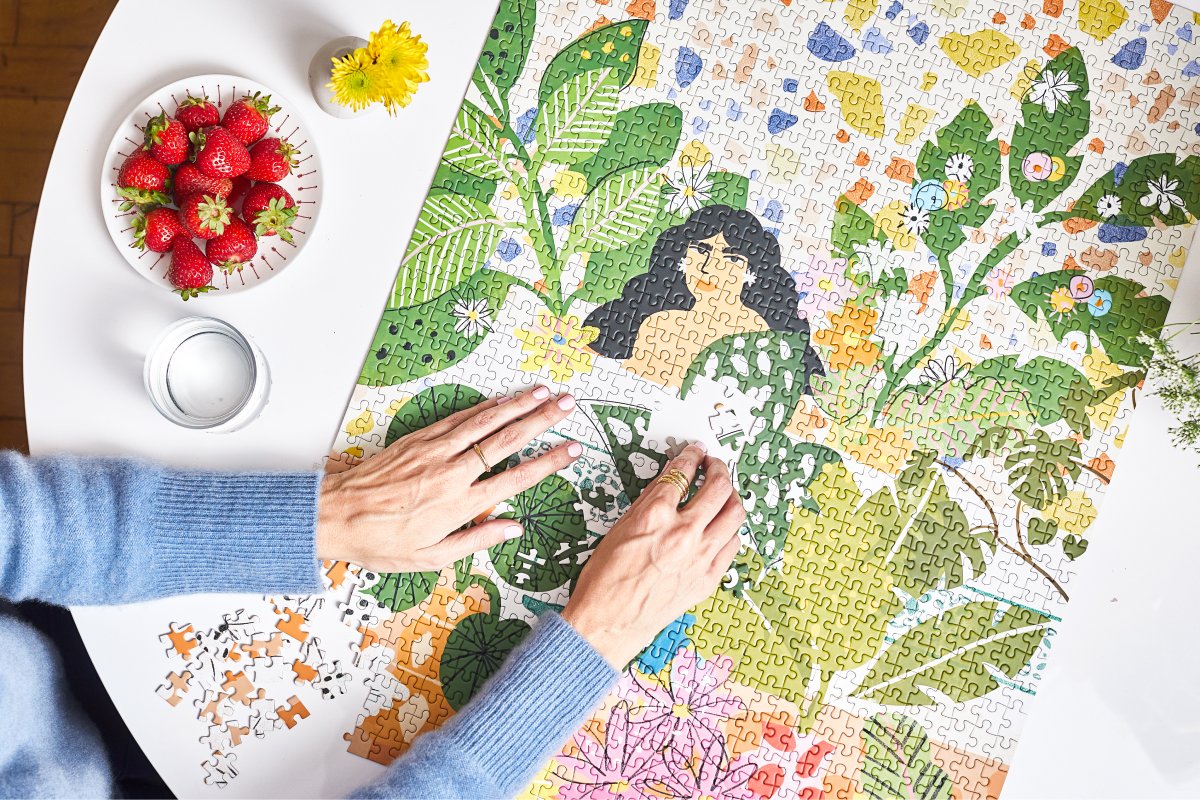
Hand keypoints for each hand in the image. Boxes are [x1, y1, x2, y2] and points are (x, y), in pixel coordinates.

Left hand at [316, 386, 580, 571]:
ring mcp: (435, 451)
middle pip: (507, 440)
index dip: (548, 462)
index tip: (571, 449)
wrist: (334, 514)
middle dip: (542, 420)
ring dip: (518, 405)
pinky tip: (502, 399)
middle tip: (568, 405)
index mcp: (459, 505)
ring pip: (486, 422)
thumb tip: (512, 528)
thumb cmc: (379, 541)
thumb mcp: (429, 557)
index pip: (516, 478)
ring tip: (544, 392)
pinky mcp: (419, 439)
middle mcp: (451, 472)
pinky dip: (484, 407)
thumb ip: (475, 541)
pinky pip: (459, 418)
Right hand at [561, 444, 744, 667]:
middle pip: (718, 487)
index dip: (692, 455)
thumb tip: (668, 481)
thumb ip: (649, 501)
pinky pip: (732, 544)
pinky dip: (729, 529)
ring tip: (723, 492)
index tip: (694, 451)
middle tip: (713, 465)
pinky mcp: (709, 578)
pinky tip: (721, 526)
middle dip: (718, 468)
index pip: (683, 472)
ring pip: (734, 513)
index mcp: (655, 516)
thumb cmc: (605, 581)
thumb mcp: (620, 528)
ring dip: (731, 496)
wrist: (609, 624)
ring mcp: (701, 557)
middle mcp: (683, 533)